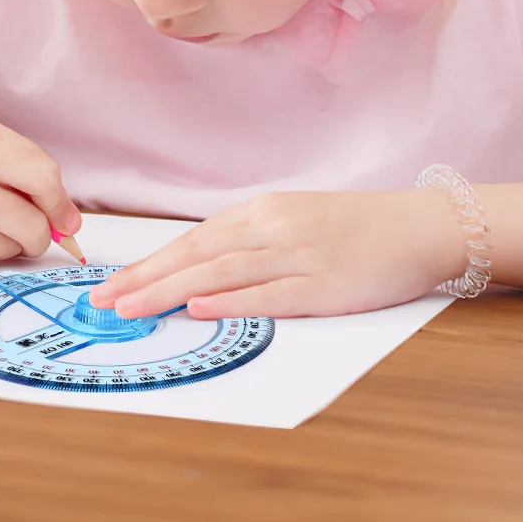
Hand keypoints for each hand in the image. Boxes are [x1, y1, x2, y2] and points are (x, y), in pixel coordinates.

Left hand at [90, 189, 466, 320]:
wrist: (419, 226)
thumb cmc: (355, 228)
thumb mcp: (292, 222)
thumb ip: (249, 243)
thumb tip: (201, 272)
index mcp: (260, 213)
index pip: (191, 241)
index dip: (149, 264)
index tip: (112, 283)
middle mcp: (270, 229)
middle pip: (194, 255)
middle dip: (144, 279)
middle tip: (103, 300)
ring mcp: (295, 256)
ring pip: (219, 274)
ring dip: (169, 291)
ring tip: (132, 308)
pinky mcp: (323, 285)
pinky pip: (268, 294)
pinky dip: (230, 302)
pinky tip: (199, 308)